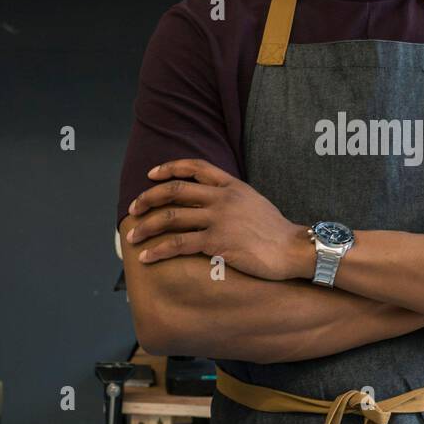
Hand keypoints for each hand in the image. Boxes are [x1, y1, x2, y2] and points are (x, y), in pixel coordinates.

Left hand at [124, 159, 308, 280]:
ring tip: (132, 236)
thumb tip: (210, 199)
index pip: (194, 166)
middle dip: (147, 199)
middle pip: (174, 191)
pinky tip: (146, 257)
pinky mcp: (217, 242)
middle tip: (133, 209)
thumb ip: (231, 196)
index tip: (151, 175)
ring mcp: (218, 219)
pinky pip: (179, 244)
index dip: (169, 168)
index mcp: (231, 185)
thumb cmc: (274, 230)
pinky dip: (158, 250)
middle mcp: (222, 198)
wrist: (291, 249)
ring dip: (146, 226)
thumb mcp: (253, 201)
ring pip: (172, 217)